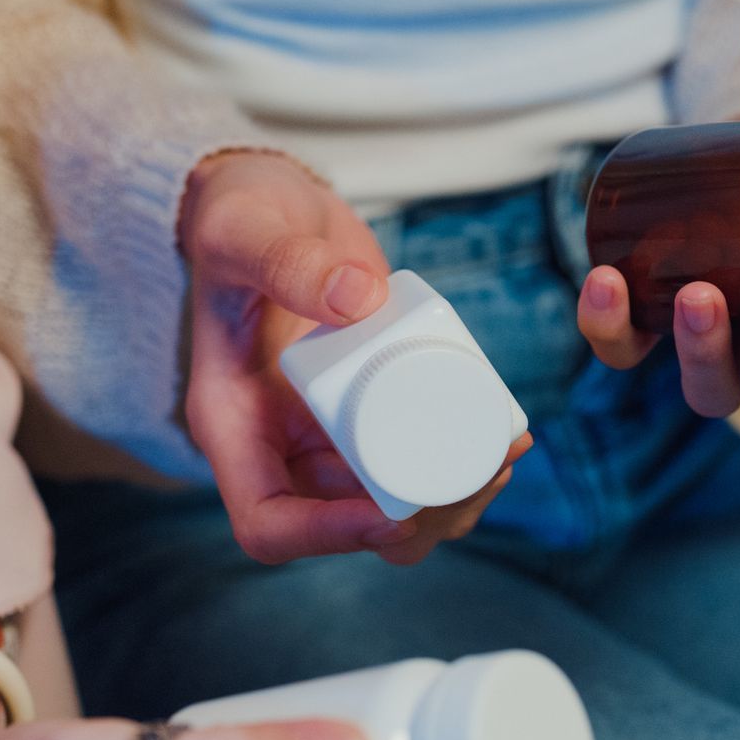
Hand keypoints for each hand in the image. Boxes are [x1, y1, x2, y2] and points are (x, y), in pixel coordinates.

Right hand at [180, 151, 528, 564]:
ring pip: (391, 508)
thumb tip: (358, 300)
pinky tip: (506, 434)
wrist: (269, 205)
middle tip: (484, 469)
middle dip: (422, 517)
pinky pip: (416, 463)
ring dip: (454, 500)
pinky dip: (464, 463)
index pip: (268, 523)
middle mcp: (279, 445)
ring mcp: (327, 433)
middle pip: (346, 526)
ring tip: (504, 451)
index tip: (395, 512)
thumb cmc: (239, 217)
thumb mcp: (244, 228)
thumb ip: (285, 259)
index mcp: (233, 425)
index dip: (329, 534)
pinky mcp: (370, 410)